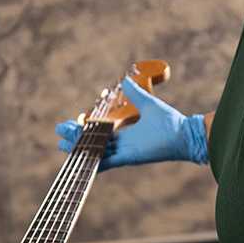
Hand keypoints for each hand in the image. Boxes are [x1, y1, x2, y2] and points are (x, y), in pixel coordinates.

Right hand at [55, 75, 207, 169]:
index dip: (84, 130)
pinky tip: (80, 159)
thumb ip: (135, 93)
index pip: (99, 133)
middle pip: (93, 144)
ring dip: (79, 149)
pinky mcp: (129, 158)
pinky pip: (107, 162)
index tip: (70, 124)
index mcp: (125, 133)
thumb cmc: (170, 122)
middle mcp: (122, 144)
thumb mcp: (147, 103)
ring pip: (96, 153)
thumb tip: (126, 80)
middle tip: (59, 134)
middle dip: (75, 139)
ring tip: (62, 144)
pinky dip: (94, 162)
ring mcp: (124, 152)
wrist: (184, 134)